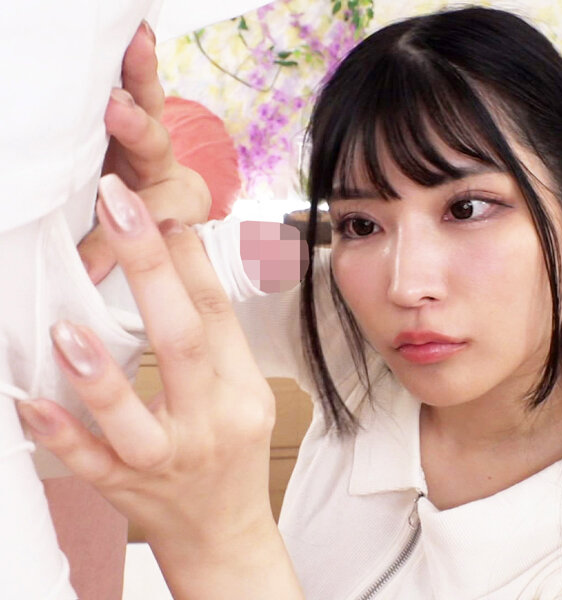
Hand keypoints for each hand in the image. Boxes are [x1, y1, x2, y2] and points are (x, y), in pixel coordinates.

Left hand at [17, 175, 300, 598]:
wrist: (226, 538)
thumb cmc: (231, 456)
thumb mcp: (244, 392)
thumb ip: (216, 338)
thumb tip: (182, 262)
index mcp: (241, 390)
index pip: (218, 314)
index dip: (191, 258)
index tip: (164, 206)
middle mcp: (210, 421)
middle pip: (182, 343)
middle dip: (151, 271)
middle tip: (121, 208)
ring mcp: (168, 460)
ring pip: (134, 420)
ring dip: (100, 375)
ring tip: (68, 327)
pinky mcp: (130, 491)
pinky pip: (92, 465)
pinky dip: (61, 434)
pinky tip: (29, 404)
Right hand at [79, 21, 210, 284]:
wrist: (169, 205)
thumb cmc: (150, 223)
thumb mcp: (136, 239)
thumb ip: (111, 250)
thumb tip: (81, 275)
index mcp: (165, 201)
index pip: (145, 208)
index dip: (123, 229)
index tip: (105, 224)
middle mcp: (158, 164)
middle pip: (151, 143)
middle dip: (135, 127)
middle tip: (117, 109)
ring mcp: (146, 135)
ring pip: (149, 103)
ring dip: (142, 75)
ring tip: (139, 42)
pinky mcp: (135, 112)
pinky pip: (139, 81)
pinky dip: (138, 58)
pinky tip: (138, 31)